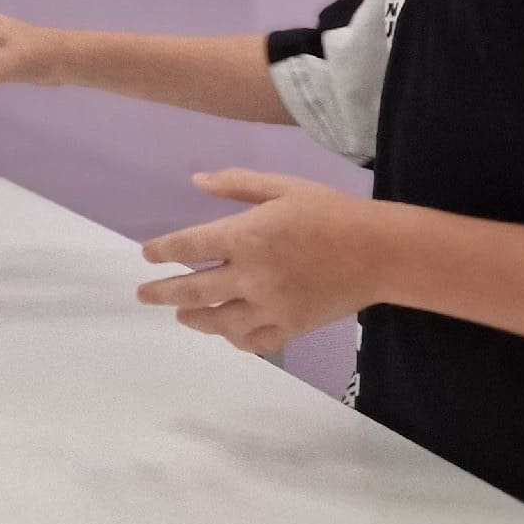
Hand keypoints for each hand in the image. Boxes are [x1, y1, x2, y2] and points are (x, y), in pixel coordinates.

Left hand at [138, 169, 378, 356]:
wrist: (380, 252)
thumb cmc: (330, 212)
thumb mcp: (283, 186)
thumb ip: (236, 184)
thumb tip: (196, 181)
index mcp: (247, 236)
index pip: (189, 247)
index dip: (162, 252)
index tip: (147, 255)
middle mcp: (252, 276)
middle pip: (193, 291)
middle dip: (162, 293)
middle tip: (143, 295)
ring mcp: (270, 307)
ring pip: (218, 322)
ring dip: (193, 319)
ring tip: (180, 315)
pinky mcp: (290, 328)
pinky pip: (252, 342)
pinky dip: (234, 339)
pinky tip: (225, 332)